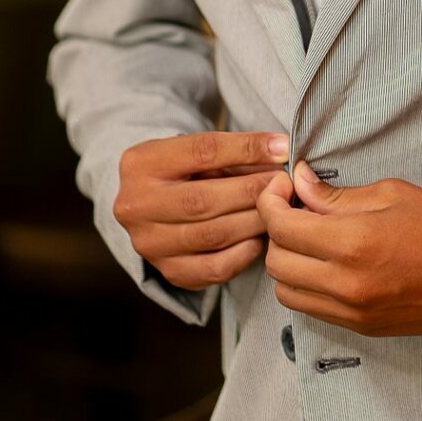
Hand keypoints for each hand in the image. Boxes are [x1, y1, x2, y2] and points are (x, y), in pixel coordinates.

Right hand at [114, 130, 289, 289]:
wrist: (150, 205)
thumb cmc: (182, 171)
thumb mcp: (193, 150)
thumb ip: (232, 151)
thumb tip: (280, 152)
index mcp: (141, 164)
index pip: (201, 151)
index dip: (246, 148)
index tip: (281, 149)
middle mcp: (136, 206)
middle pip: (204, 199)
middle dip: (253, 191)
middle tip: (285, 184)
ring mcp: (148, 244)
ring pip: (212, 236)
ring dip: (254, 221)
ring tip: (280, 209)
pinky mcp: (168, 271)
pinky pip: (214, 269)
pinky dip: (244, 253)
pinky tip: (261, 237)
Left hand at [257, 161, 421, 334]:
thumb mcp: (392, 193)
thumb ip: (336, 195)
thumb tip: (300, 183)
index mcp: (354, 243)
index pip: (282, 226)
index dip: (271, 201)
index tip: (282, 186)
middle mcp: (346, 284)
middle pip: (276, 262)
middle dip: (275, 229)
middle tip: (293, 207)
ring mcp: (352, 312)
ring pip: (287, 292)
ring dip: (287, 261)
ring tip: (308, 237)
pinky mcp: (361, 328)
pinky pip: (312, 309)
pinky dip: (307, 285)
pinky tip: (325, 262)